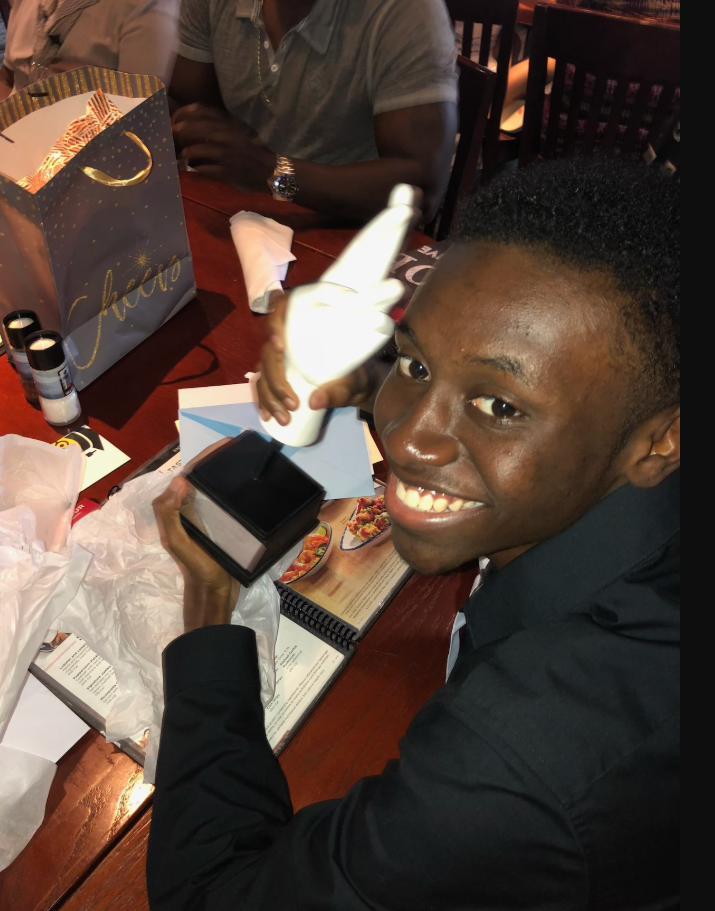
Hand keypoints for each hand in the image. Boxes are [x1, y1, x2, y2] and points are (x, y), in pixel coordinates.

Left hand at [153, 440, 239, 631]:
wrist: (214, 595)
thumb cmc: (197, 568)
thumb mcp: (178, 542)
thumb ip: (170, 513)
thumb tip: (180, 479)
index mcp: (175, 509)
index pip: (188, 474)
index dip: (204, 457)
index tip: (227, 443)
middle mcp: (187, 510)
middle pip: (200, 477)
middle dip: (217, 459)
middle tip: (242, 446)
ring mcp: (203, 518)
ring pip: (212, 487)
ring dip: (226, 472)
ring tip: (248, 458)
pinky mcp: (218, 526)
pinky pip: (223, 500)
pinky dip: (233, 488)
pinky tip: (250, 485)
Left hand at [172, 104, 274, 190]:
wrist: (269, 171)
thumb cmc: (252, 151)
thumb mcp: (239, 131)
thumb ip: (221, 125)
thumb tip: (196, 122)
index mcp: (232, 125)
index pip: (206, 112)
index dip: (187, 113)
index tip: (175, 116)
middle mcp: (230, 136)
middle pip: (201, 128)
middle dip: (183, 130)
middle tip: (171, 133)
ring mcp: (229, 154)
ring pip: (202, 149)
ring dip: (188, 152)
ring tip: (178, 155)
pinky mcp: (229, 171)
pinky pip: (208, 169)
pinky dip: (198, 168)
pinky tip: (190, 169)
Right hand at [256, 292, 380, 425]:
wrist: (355, 387)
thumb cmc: (355, 374)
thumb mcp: (353, 382)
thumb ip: (338, 390)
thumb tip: (313, 402)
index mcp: (307, 324)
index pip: (282, 310)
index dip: (275, 325)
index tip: (281, 346)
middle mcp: (289, 338)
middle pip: (269, 352)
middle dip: (275, 380)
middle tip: (292, 404)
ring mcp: (281, 358)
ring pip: (263, 372)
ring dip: (268, 396)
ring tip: (283, 418)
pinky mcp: (279, 375)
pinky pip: (263, 385)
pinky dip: (263, 401)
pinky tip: (267, 416)